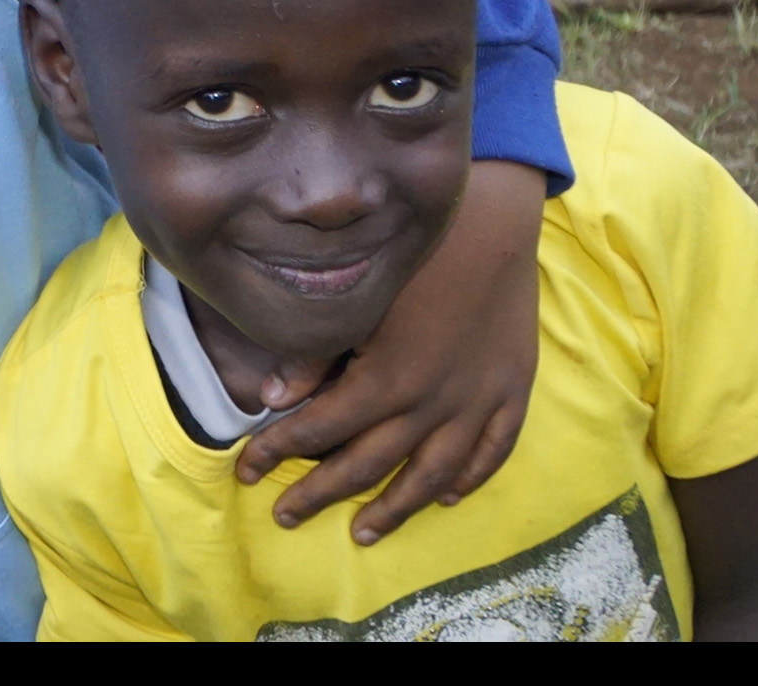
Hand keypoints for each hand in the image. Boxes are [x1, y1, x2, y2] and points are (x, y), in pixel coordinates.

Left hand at [233, 159, 546, 541]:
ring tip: (362, 533)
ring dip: (395, 509)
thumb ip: (313, 353)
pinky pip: (490, 451)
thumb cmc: (416, 253)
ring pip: (432, 476)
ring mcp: (477, 403)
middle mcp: (431, 404)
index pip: (319, 431)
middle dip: (320, 494)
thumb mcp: (358, 302)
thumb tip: (270, 396)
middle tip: (284, 516)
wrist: (493, 223)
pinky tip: (448, 497)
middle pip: (368, 465)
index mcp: (386, 380)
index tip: (245, 470)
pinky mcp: (511, 391)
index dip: (277, 452)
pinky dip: (469, 478)